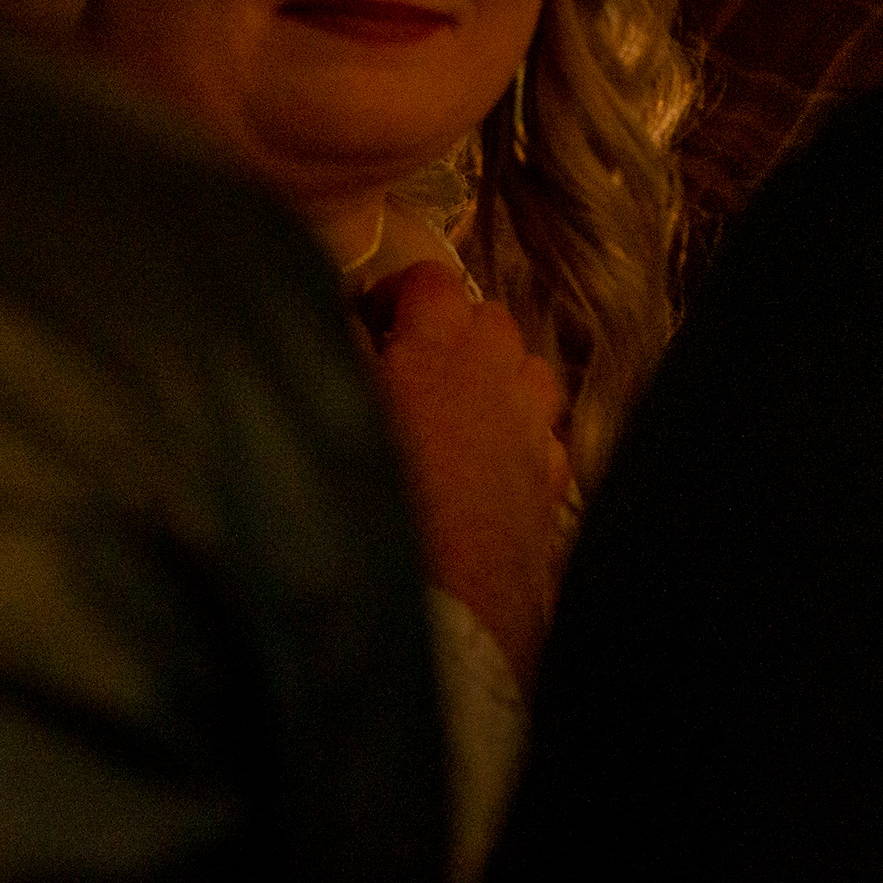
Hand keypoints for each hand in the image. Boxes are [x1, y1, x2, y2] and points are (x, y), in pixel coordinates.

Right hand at [361, 262, 571, 684]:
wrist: (441, 601)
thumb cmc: (372, 497)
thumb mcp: (333, 406)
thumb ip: (333, 346)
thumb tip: (334, 310)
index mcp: (440, 344)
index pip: (429, 280)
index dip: (395, 294)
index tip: (366, 323)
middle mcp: (497, 373)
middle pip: (486, 319)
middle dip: (449, 330)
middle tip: (404, 365)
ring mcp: (532, 428)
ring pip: (527, 371)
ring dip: (494, 378)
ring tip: (454, 410)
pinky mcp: (549, 484)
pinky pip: (543, 437)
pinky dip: (519, 437)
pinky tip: (488, 465)